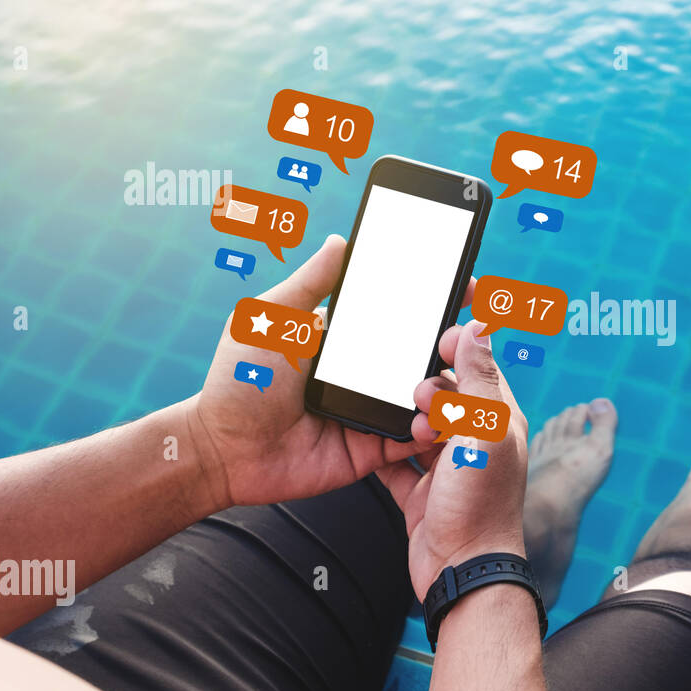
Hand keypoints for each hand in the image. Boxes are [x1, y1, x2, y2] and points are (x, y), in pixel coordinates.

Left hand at [189, 234, 471, 509]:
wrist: (222, 448)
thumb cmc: (240, 381)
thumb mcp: (275, 318)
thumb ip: (311, 283)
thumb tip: (341, 241)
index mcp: (347, 341)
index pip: (400, 317)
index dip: (433, 302)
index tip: (463, 287)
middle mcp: (365, 374)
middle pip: (422, 356)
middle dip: (453, 344)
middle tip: (469, 334)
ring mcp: (371, 412)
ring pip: (425, 398)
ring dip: (445, 387)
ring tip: (450, 378)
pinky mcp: (373, 449)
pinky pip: (411, 439)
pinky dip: (430, 429)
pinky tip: (439, 418)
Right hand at [377, 320, 529, 597]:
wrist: (461, 573)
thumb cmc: (481, 507)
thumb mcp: (485, 434)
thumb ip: (480, 382)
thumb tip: (479, 328)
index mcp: (501, 423)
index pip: (481, 373)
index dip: (459, 352)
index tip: (435, 338)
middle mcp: (476, 444)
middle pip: (447, 398)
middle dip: (427, 387)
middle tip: (415, 393)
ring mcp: (447, 469)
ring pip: (418, 427)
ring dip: (402, 418)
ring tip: (393, 416)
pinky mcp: (421, 493)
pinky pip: (395, 462)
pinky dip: (381, 450)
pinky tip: (364, 438)